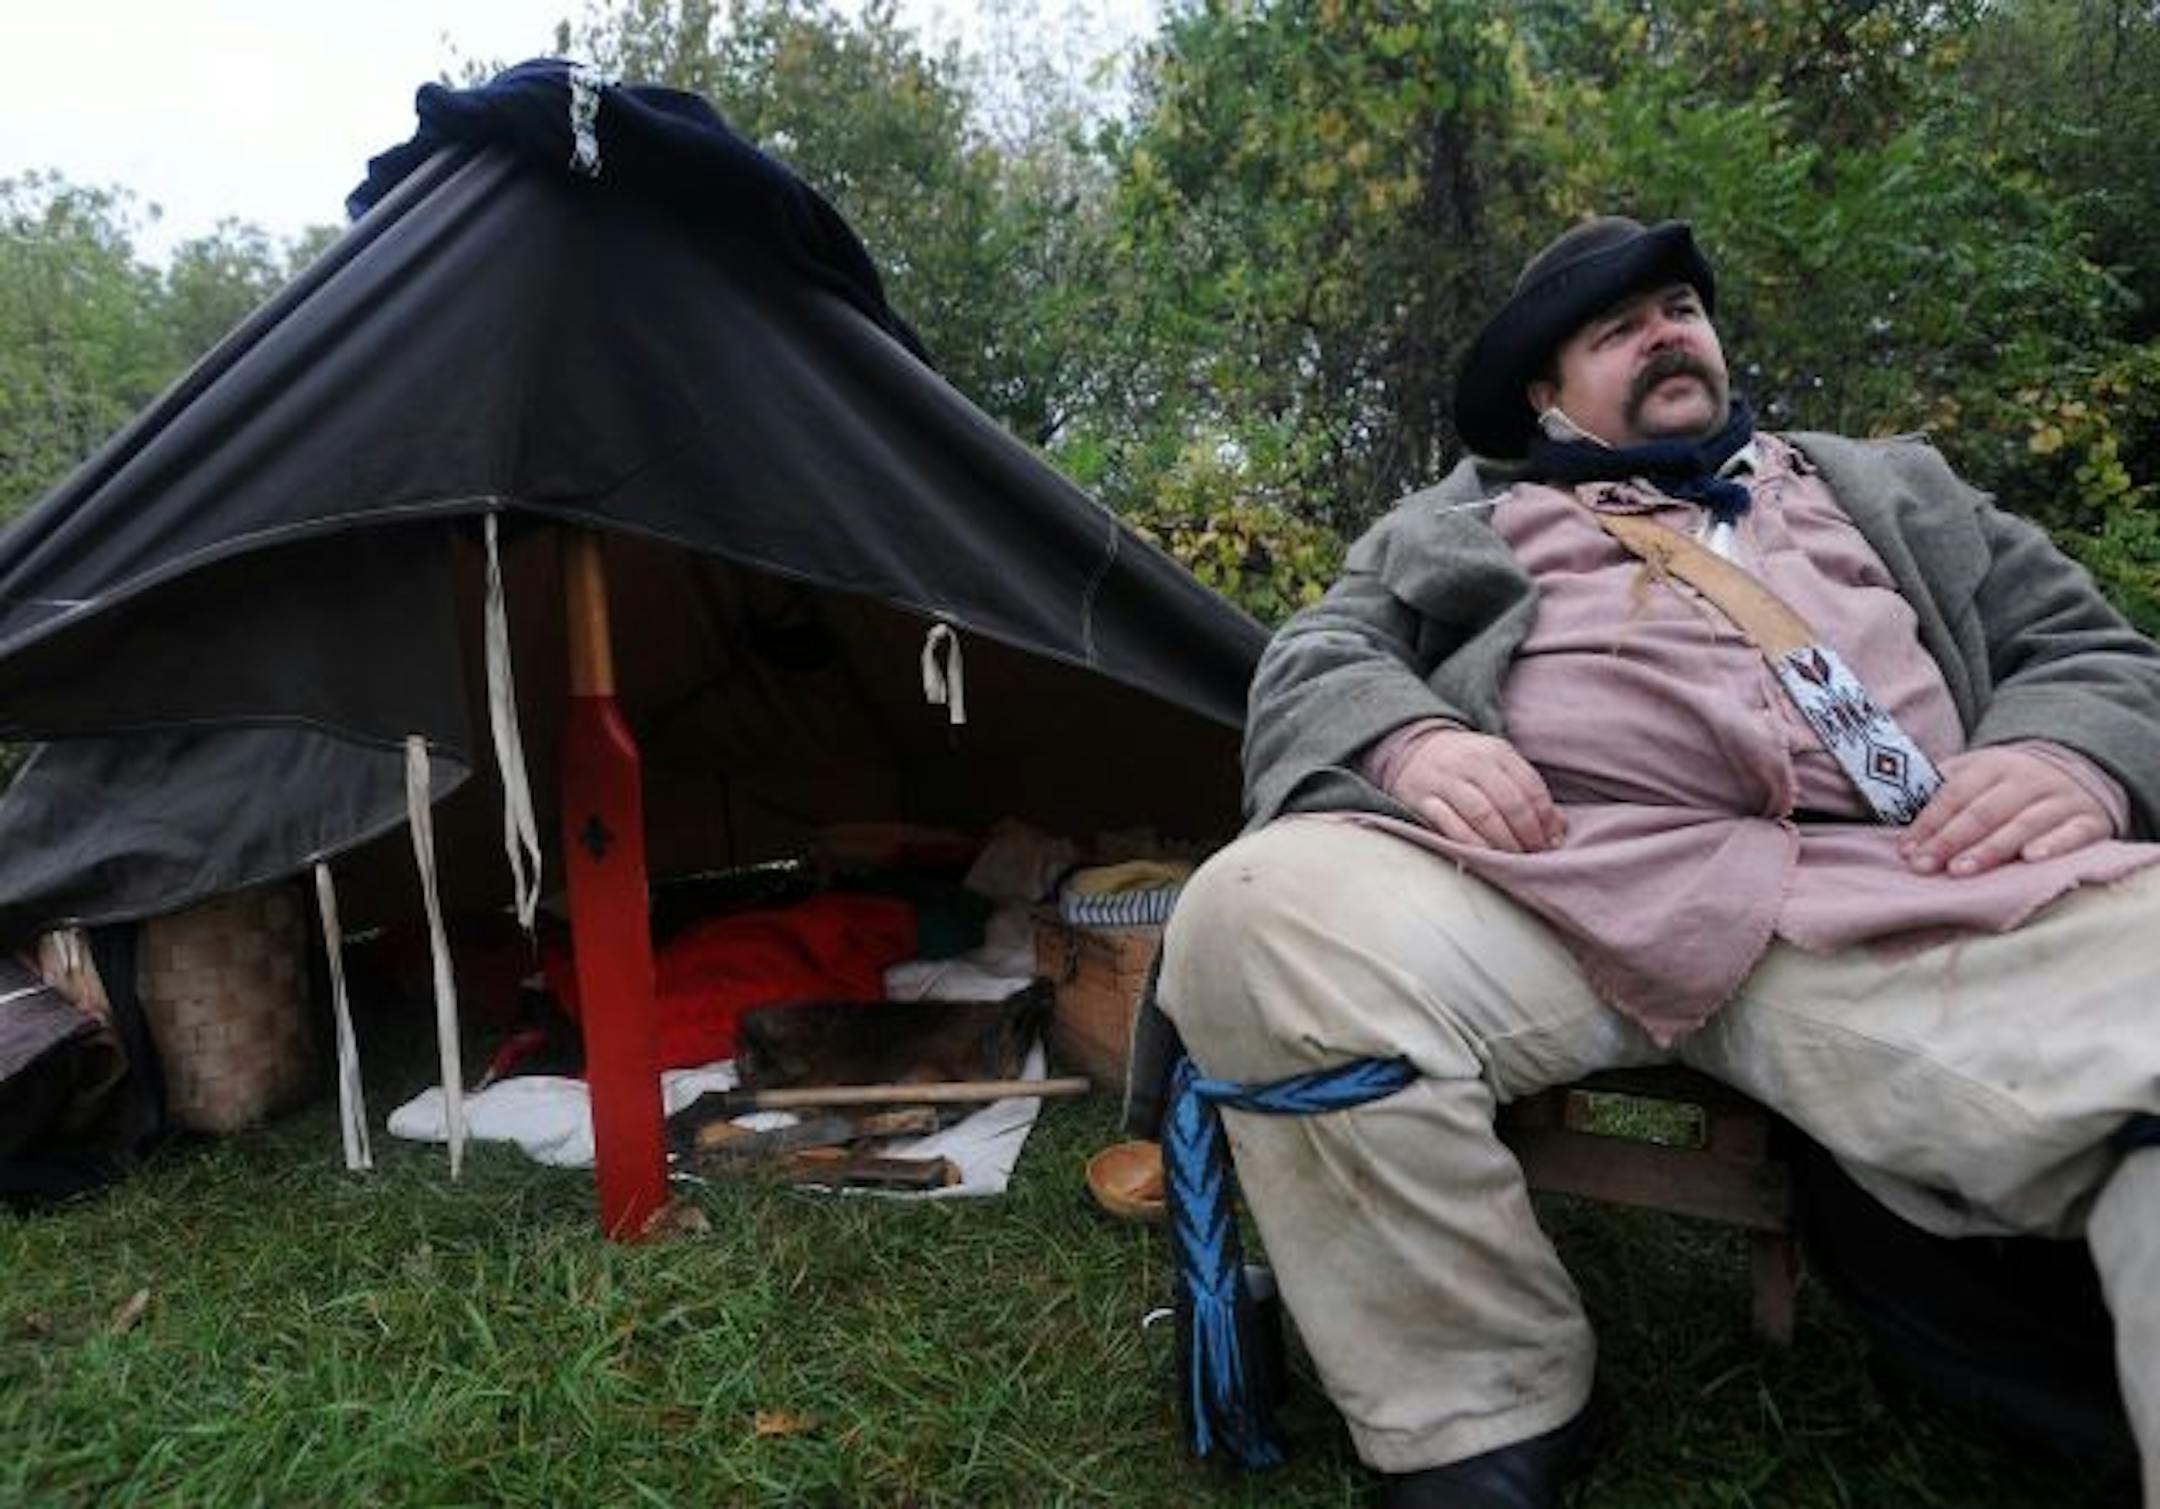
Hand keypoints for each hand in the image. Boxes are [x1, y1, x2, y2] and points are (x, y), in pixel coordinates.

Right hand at [1391, 730, 1565, 851]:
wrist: (1412, 749)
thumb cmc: (1467, 767)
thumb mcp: (1499, 767)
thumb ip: (1528, 794)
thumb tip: (1559, 830)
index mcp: (1497, 752)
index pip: (1530, 787)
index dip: (1546, 818)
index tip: (1552, 842)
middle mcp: (1472, 761)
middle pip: (1509, 802)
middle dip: (1527, 834)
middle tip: (1534, 855)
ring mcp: (1446, 780)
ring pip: (1483, 814)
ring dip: (1503, 842)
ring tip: (1513, 860)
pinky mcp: (1423, 799)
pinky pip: (1450, 825)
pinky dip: (1471, 844)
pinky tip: (1484, 858)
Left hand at [1900, 746, 2112, 876]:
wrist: (2075, 770)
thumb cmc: (2007, 785)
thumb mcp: (1974, 773)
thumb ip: (1940, 789)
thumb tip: (1892, 810)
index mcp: (1992, 766)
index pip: (1954, 794)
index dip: (1929, 823)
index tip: (1907, 851)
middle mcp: (2027, 780)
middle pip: (1984, 812)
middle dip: (1952, 840)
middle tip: (1927, 866)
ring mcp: (2060, 799)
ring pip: (2023, 824)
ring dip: (1992, 848)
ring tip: (1962, 870)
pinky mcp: (2090, 820)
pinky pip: (2073, 833)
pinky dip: (2054, 845)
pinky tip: (2032, 859)